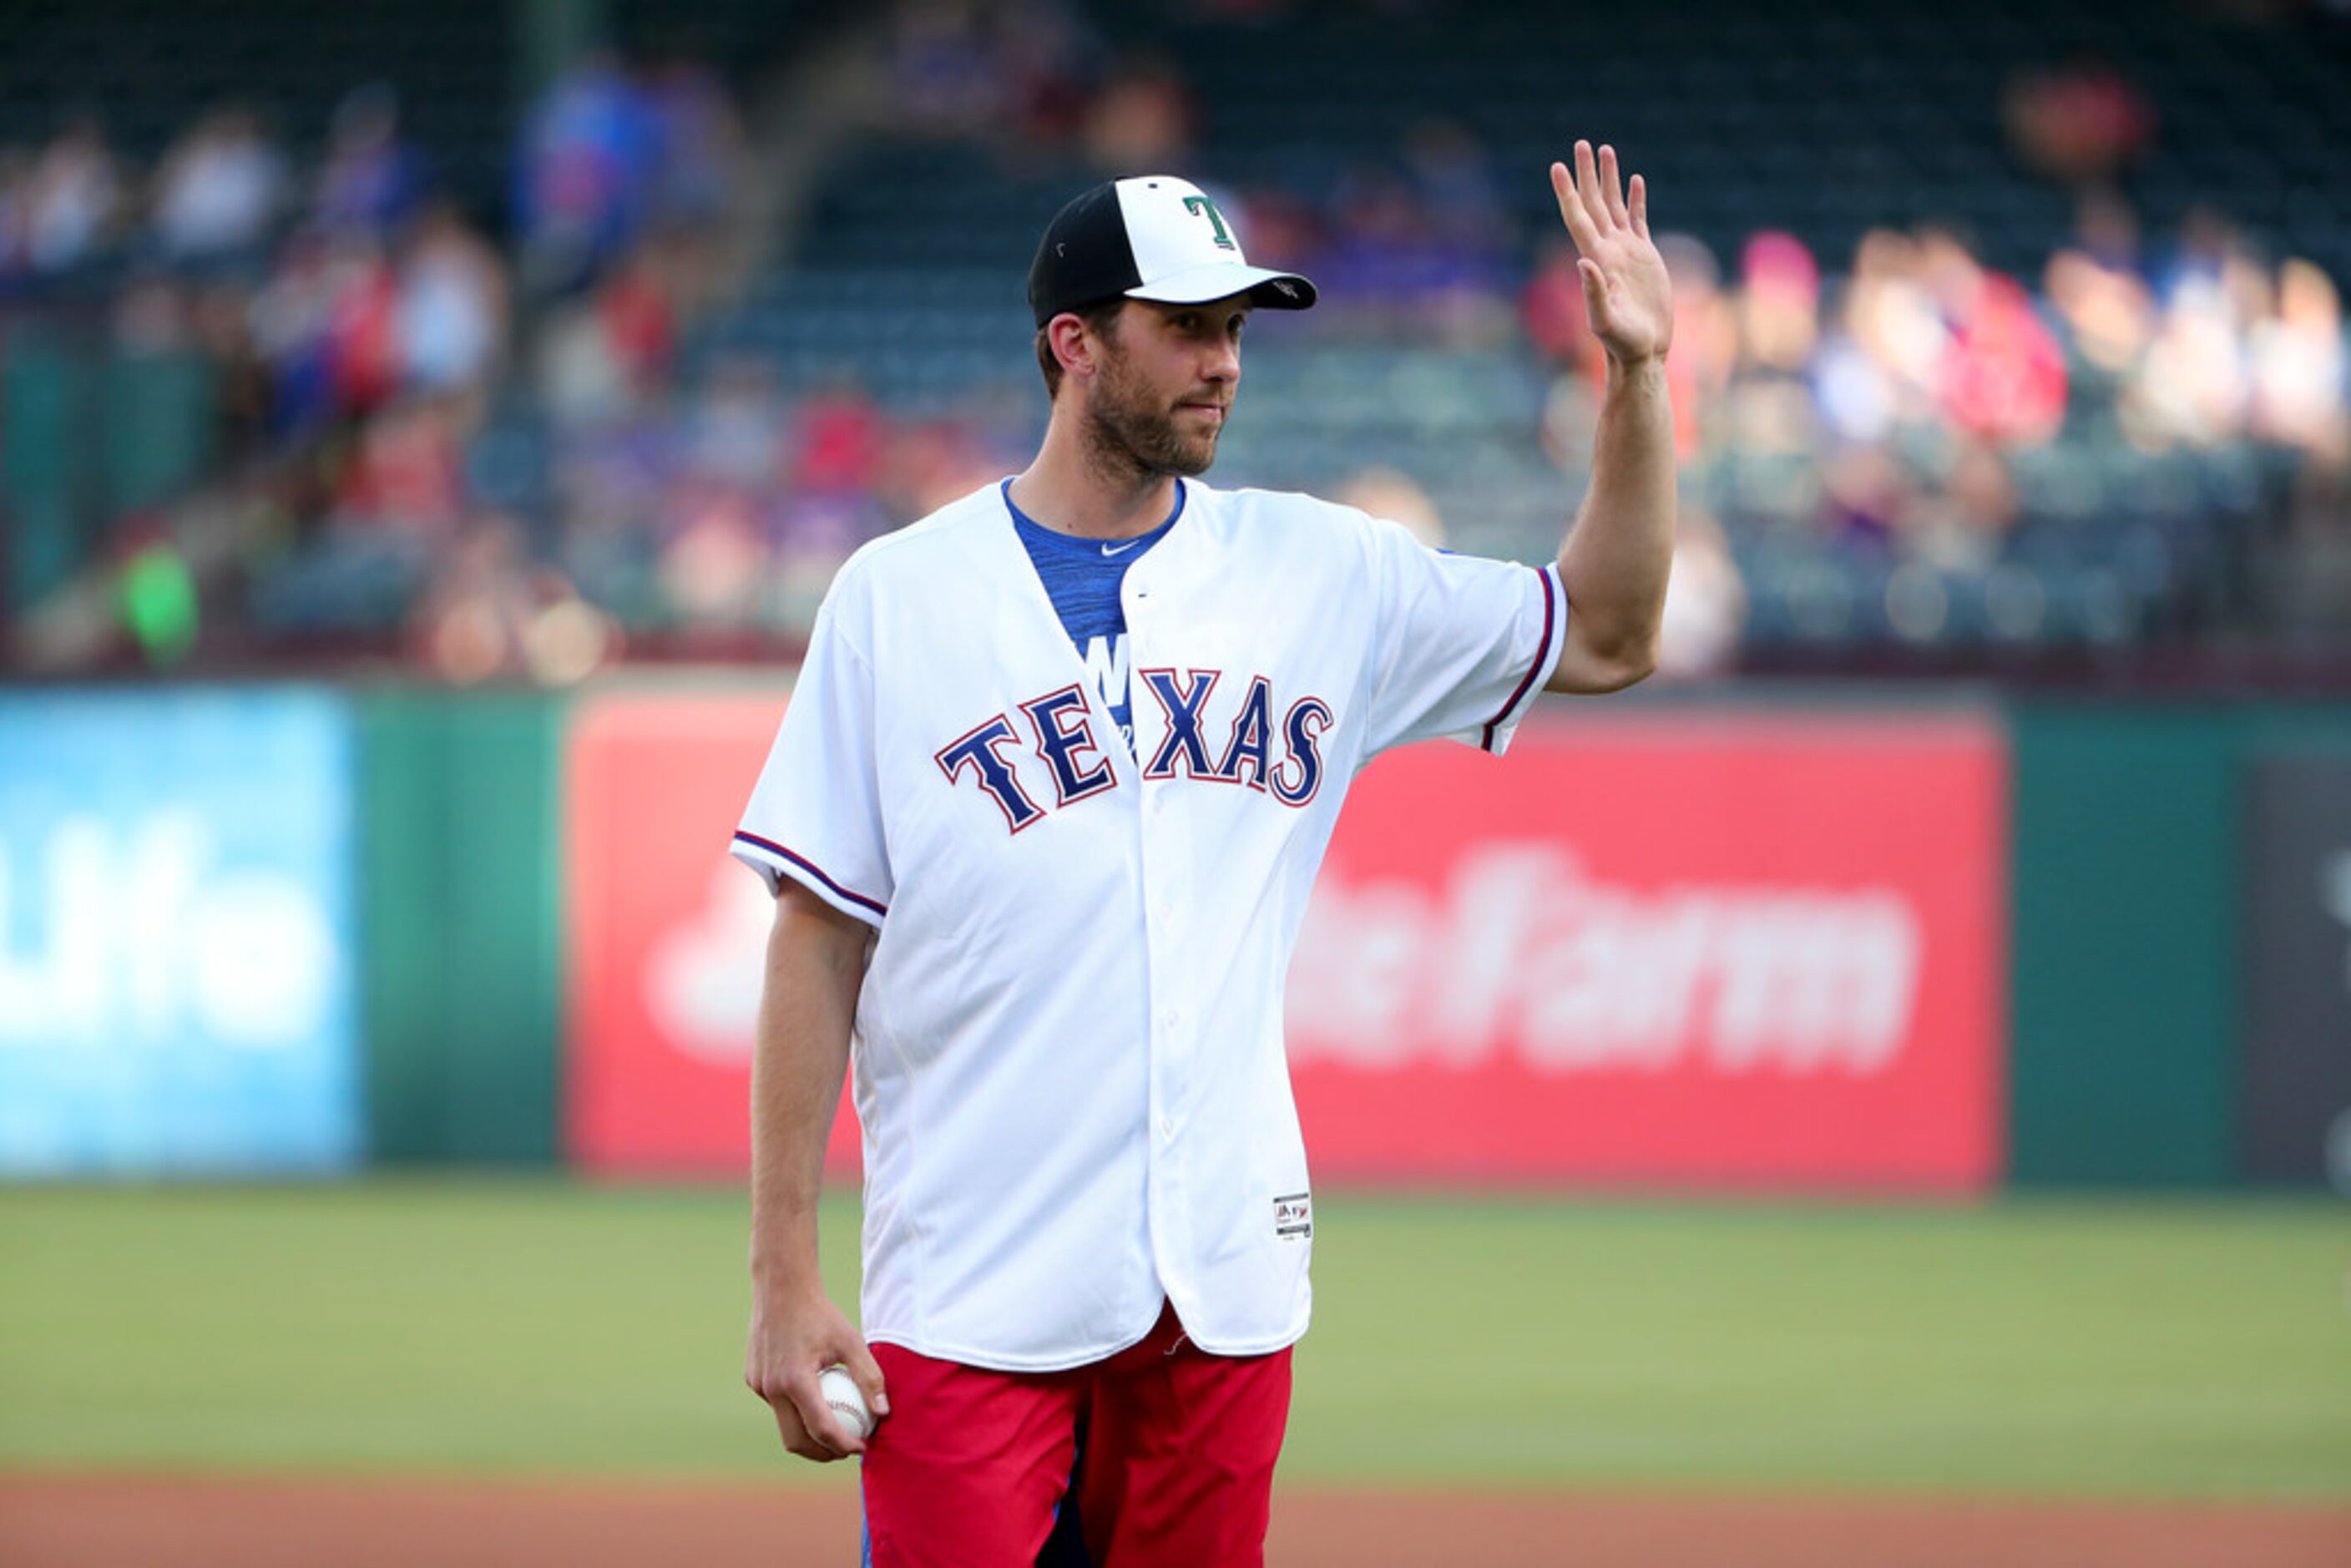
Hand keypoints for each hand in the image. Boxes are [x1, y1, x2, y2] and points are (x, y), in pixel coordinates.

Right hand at [744, 1276, 888, 1461]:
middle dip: (822, 1454)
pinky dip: (795, 1412)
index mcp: (796, 1381)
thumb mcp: (851, 1341)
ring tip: (834, 1432)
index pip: (821, 1429)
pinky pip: (776, 1405)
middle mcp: (771, 1388)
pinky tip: (815, 1401)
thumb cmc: (820, 1314)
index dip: (844, 1445)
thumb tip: (883, 1412)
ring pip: (783, 1425)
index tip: (862, 1448)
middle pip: (796, 1440)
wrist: (781, 1288)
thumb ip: (869, 1377)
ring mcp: (758, 1385)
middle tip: (846, 1450)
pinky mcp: (753, 1379)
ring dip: (807, 1435)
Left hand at [1550, 141, 1671, 368]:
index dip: (1567, 193)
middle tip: (1580, 143)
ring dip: (1609, 178)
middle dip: (1586, 174)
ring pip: (1614, 205)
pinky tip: (1634, 180)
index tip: (1557, 167)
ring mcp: (1626, 251)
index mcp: (1596, 259)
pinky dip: (1635, 199)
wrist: (1644, 349)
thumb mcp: (1604, 321)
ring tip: (1604, 149)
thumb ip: (1593, 293)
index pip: (1577, 218)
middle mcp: (1607, 250)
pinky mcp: (1645, 256)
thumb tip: (1583, 262)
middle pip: (1593, 203)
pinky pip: (1638, 219)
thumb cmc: (1622, 341)